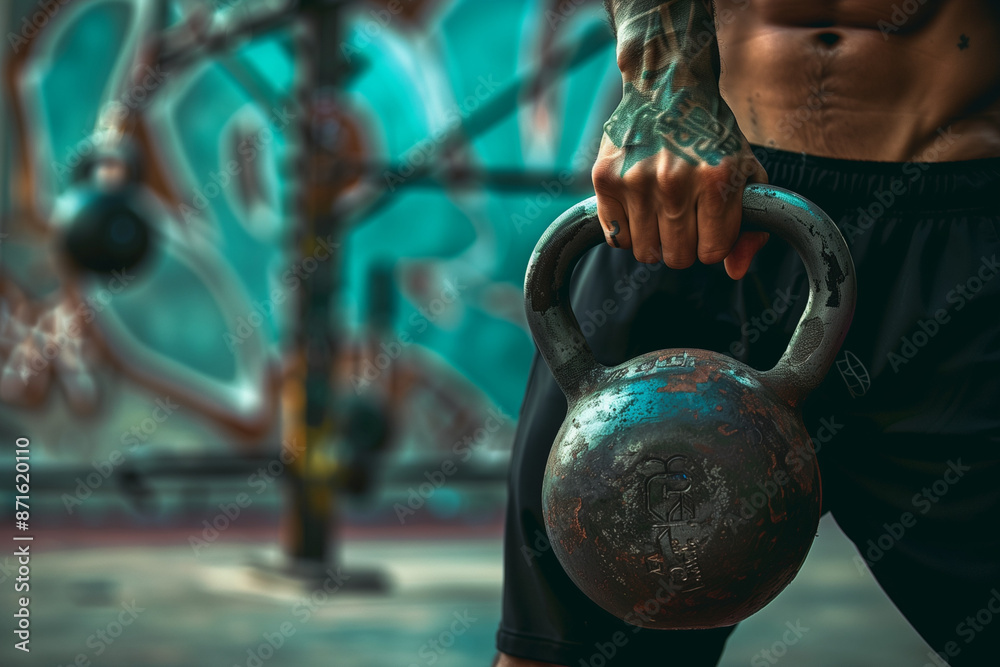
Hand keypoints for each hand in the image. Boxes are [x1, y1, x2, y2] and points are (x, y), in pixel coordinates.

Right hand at [592, 86, 768, 279]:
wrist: (667, 86)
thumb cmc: (711, 134)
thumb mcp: (745, 171)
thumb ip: (751, 226)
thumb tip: (735, 271)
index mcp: (717, 179)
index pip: (712, 252)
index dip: (712, 244)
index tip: (708, 225)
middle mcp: (676, 182)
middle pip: (678, 257)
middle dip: (683, 246)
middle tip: (683, 219)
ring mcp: (637, 181)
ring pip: (646, 253)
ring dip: (655, 241)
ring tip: (660, 212)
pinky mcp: (606, 180)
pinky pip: (616, 238)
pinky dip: (627, 231)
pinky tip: (637, 207)